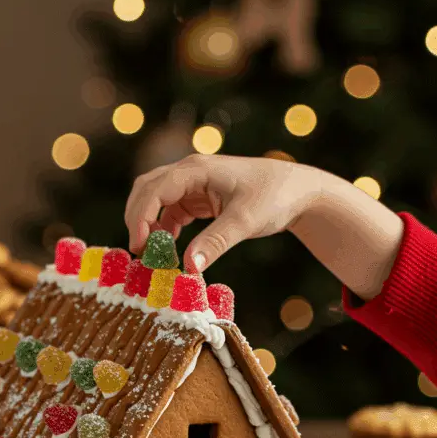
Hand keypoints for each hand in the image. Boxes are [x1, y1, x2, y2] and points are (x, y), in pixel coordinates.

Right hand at [125, 154, 403, 298]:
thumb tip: (188, 268)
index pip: (154, 189)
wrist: (298, 191)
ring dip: (150, 225)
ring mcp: (193, 184)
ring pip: (155, 201)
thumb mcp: (244, 222)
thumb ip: (214, 243)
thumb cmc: (274, 198)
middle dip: (138, 220)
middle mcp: (190, 172)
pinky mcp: (199, 198)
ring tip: (154, 255)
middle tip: (141, 253)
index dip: (141, 217)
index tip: (140, 247)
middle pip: (147, 190)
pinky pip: (171, 212)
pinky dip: (165, 229)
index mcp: (196, 169)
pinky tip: (172, 249)